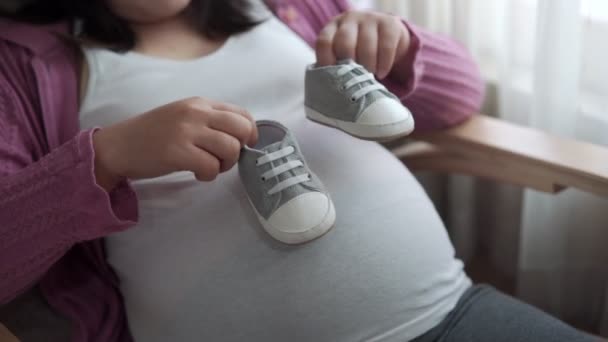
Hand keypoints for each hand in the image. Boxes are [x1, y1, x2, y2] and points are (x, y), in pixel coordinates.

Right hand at [93, 97, 257, 189]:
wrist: (118, 146)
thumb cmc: (151, 135)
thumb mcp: (183, 117)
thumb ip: (209, 121)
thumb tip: (239, 137)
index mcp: (199, 103)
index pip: (242, 114)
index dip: (249, 133)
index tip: (241, 146)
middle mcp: (196, 113)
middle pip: (242, 130)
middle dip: (239, 150)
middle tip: (223, 159)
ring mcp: (186, 131)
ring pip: (230, 149)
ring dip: (224, 165)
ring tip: (208, 167)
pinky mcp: (177, 152)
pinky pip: (211, 166)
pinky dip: (209, 175)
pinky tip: (196, 173)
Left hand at [316, 10, 410, 79]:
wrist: (388, 38)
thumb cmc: (359, 53)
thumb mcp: (344, 57)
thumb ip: (336, 68)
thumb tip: (329, 92)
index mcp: (333, 28)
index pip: (324, 42)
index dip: (326, 62)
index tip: (332, 80)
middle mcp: (349, 19)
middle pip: (344, 43)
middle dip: (349, 66)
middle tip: (353, 80)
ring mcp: (370, 19)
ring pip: (366, 46)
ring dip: (368, 67)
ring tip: (369, 79)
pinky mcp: (390, 23)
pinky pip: (386, 47)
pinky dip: (383, 64)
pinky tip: (381, 73)